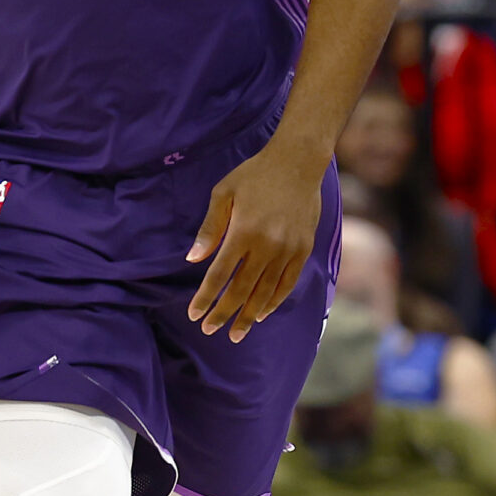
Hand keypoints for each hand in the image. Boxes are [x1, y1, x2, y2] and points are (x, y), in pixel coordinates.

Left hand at [187, 143, 325, 340]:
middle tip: (210, 330)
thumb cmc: (254, 175)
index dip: (206, 297)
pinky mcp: (303, 249)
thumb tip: (192, 259)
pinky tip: (262, 314)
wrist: (298, 162)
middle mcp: (267, 245)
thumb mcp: (223, 193)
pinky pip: (287, 283)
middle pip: (242, 289)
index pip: (220, 274)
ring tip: (236, 333)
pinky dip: (274, 301)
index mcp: (243, 232)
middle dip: (224, 313)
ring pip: (266, 292)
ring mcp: (288, 249)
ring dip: (249, 315)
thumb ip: (209, 228)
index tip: (194, 314)